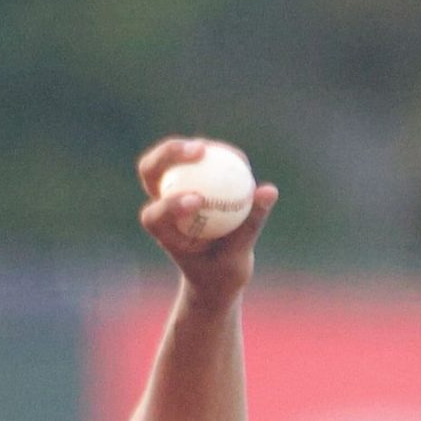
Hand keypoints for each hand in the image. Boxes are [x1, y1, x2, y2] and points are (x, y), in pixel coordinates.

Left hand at [135, 138, 277, 306]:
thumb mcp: (238, 256)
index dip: (171, 203)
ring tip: (224, 151)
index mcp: (161, 231)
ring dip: (195, 147)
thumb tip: (269, 190)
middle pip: (150, 169)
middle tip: (200, 151)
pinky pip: (200, 162)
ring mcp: (171, 189)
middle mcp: (160, 204)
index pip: (156, 214)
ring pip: (172, 158)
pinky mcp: (189, 181)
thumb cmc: (221, 271)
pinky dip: (218, 155)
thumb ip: (250, 224)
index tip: (198, 201)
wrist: (214, 273)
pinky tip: (239, 157)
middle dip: (168, 154)